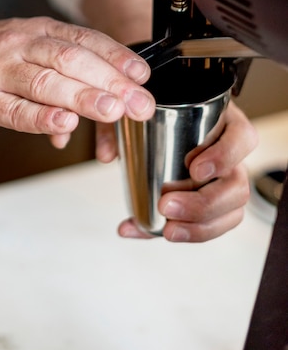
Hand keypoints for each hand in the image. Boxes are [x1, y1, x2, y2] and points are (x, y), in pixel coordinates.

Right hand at [0, 16, 154, 140]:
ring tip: (112, 111)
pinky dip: (41, 117)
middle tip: (138, 103)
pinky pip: (14, 110)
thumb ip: (60, 75)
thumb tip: (96, 106)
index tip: (142, 78)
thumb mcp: (24, 48)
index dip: (117, 58)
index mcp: (36, 31)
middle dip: (110, 82)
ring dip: (83, 97)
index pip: (84, 40)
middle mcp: (19, 46)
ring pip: (45, 82)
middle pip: (71, 60)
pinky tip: (64, 125)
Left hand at [96, 102, 257, 241]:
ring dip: (200, 228)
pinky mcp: (211, 203)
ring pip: (232, 212)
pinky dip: (184, 234)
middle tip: (167, 205)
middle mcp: (231, 155)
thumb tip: (107, 157)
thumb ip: (117, 128)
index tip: (195, 169)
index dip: (224, 156)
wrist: (153, 121)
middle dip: (204, 203)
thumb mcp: (134, 115)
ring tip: (168, 230)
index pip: (242, 138)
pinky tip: (157, 233)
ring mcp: (225, 181)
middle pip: (237, 186)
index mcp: (222, 124)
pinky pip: (211, 225)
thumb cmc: (154, 115)